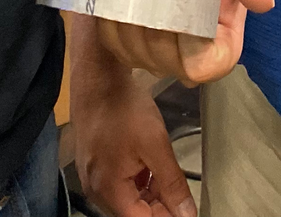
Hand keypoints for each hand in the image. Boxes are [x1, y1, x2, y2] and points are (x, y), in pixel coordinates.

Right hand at [71, 66, 196, 216]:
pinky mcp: (94, 164)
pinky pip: (118, 184)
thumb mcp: (156, 145)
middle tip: (180, 192)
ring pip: (127, 199)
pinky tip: (150, 166)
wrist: (96, 77)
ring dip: (150, 193)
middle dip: (159, 206)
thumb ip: (173, 184)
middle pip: (133, 212)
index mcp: (109, 190)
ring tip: (167, 175)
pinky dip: (137, 181)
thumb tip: (187, 214)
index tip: (186, 209)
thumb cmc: (123, 108)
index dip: (167, 216)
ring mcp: (92, 177)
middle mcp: (96, 190)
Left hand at [96, 0, 273, 85]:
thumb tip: (264, 1)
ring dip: (130, 19)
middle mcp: (187, 60)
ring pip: (135, 52)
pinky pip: (114, 44)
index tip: (180, 3)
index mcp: (221, 47)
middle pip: (163, 58)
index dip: (187, 42)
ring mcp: (155, 57)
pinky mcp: (126, 46)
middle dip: (154, 23)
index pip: (202, 67)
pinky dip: (113, 20)